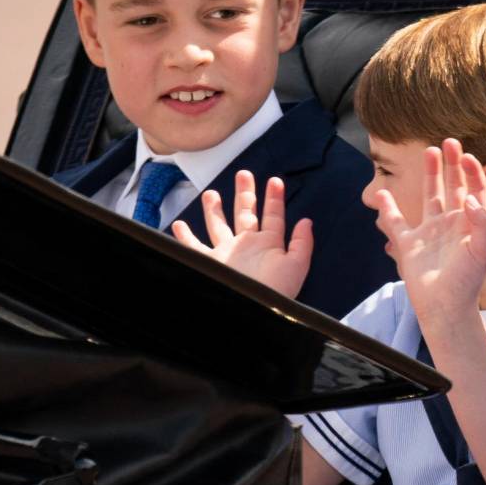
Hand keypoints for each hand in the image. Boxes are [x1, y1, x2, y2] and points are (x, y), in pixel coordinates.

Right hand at [172, 170, 313, 297]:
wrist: (253, 310)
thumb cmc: (276, 292)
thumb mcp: (296, 265)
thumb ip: (302, 242)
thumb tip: (306, 221)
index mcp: (269, 244)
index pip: (273, 216)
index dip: (275, 198)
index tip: (276, 181)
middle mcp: (246, 246)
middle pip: (245, 213)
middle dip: (245, 194)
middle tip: (243, 174)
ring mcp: (227, 254)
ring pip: (218, 225)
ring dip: (215, 209)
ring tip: (211, 193)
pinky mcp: (210, 263)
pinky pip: (194, 247)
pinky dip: (185, 237)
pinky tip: (179, 226)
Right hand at [373, 139, 485, 328]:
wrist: (445, 307)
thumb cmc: (467, 281)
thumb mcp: (482, 251)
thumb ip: (482, 223)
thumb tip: (473, 198)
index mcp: (470, 224)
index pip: (474, 190)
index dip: (472, 172)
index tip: (467, 156)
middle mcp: (451, 224)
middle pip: (453, 187)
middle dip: (452, 165)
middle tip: (449, 141)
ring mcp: (430, 232)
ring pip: (429, 197)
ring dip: (430, 175)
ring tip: (430, 152)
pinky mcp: (410, 245)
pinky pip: (396, 222)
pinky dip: (388, 208)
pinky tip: (382, 193)